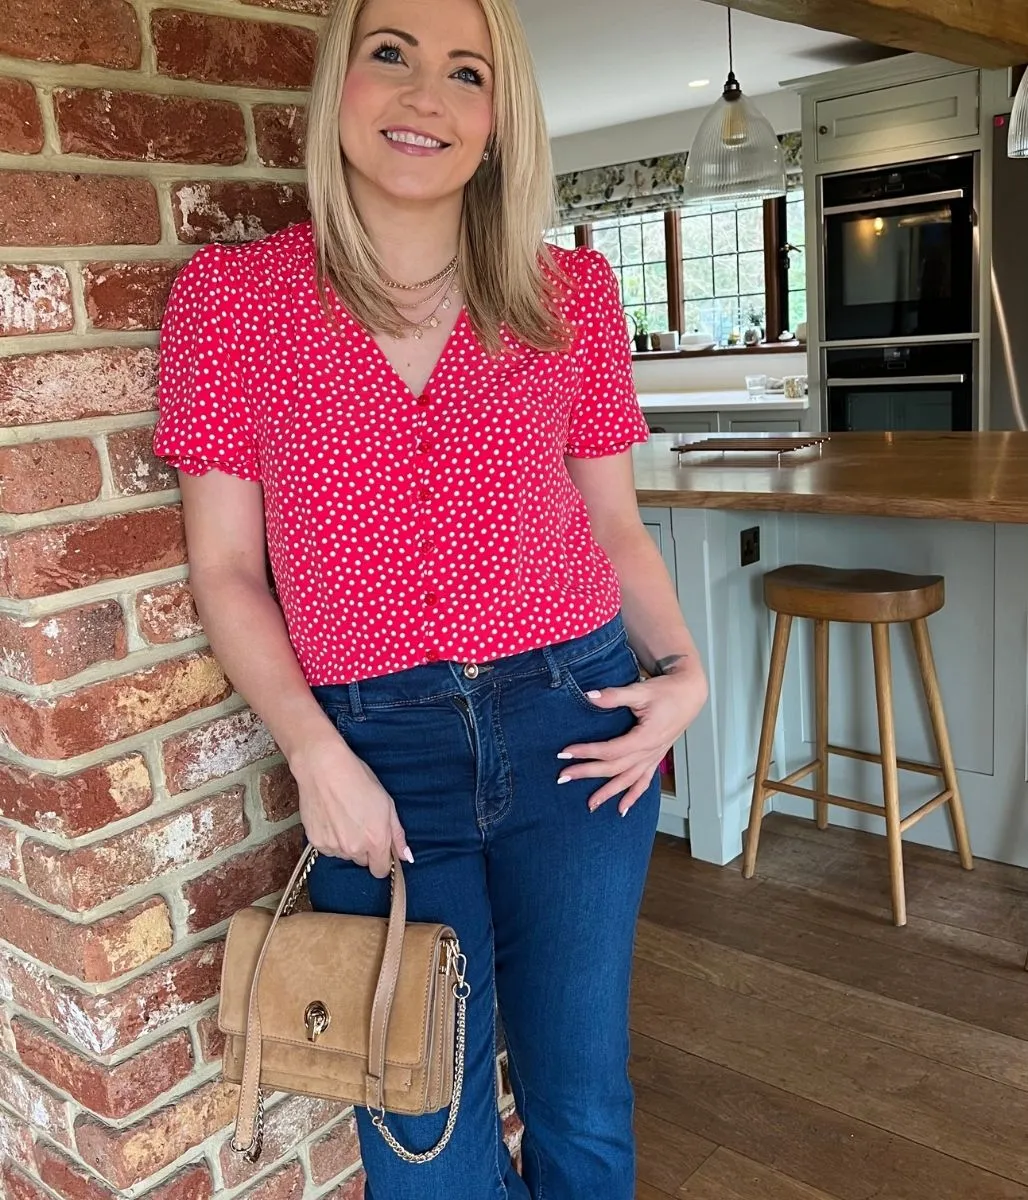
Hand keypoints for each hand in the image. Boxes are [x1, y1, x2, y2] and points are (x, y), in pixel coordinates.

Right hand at [288, 729, 412, 877]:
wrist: (324, 768)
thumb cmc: (359, 780)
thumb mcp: (387, 803)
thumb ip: (397, 835)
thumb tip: (406, 857)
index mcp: (376, 841)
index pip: (380, 871)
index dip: (381, 859)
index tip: (378, 845)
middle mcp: (354, 849)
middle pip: (362, 862)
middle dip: (364, 849)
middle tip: (360, 823)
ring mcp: (333, 847)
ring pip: (344, 854)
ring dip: (346, 843)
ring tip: (343, 817)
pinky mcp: (316, 842)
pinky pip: (328, 848)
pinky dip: (330, 838)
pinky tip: (330, 817)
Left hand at [557, 666, 707, 816]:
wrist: (689, 694)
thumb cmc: (667, 692)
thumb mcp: (640, 690)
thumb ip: (614, 696)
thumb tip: (590, 696)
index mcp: (645, 737)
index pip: (610, 750)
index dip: (587, 752)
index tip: (565, 752)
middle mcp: (649, 752)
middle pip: (614, 768)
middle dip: (588, 773)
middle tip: (563, 777)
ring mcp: (654, 758)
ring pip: (628, 780)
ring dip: (608, 793)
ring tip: (590, 805)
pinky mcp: (656, 758)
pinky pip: (644, 783)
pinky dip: (633, 797)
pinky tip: (622, 810)